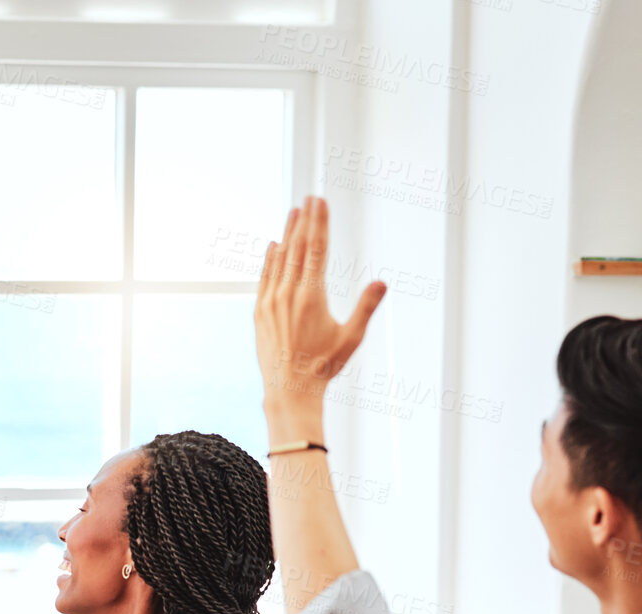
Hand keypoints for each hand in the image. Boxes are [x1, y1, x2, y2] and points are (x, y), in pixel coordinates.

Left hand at [254, 196, 386, 438]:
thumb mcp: (351, 337)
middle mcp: (288, 294)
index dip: (319, 223)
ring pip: (280, 259)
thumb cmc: (323, 365)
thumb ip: (366, 307)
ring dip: (288, 234)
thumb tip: (382, 282)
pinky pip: (265, 277)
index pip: (317, 249)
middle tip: (309, 198)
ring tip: (294, 212)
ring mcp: (271, 301)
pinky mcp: (259, 311)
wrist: (288, 388)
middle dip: (305, 220)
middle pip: (297, 248)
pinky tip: (274, 245)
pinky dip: (270, 259)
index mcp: (312, 296)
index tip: (320, 202)